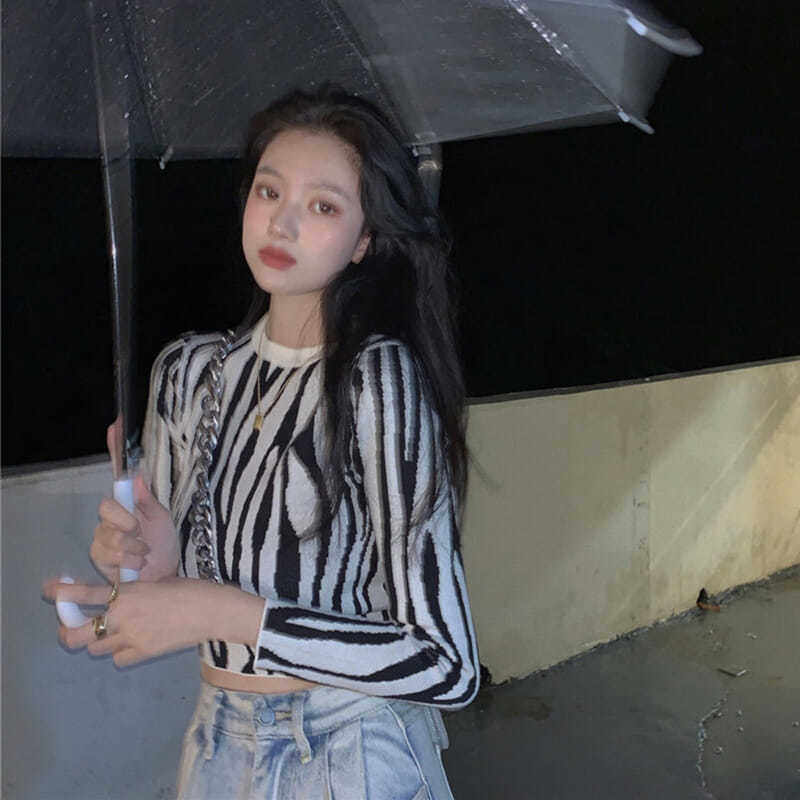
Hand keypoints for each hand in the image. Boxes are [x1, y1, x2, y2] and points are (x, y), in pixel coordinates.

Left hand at [43, 578, 210, 666]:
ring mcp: (132, 636)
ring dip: (99, 640)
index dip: (63, 594)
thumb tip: (119, 598)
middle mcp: (124, 615)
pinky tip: (131, 644)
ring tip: (111, 633)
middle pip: (79, 632)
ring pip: (97, 646)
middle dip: (70, 631)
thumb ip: (134, 592)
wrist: (212, 611)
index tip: (50, 590)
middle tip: (72, 628)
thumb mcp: (158, 582)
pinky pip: (118, 657)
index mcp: (128, 591)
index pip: (86, 594)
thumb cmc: (190, 589)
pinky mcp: (143, 652)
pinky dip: (120, 652)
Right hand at [91, 422, 177, 581]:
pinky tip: (136, 564)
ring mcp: (104, 535)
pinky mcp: (100, 556)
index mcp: (130, 502)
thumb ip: (147, 499)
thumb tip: (136, 474)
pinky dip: (127, 559)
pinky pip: (107, 551)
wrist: (163, 577)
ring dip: (132, 545)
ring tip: (144, 553)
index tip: (116, 425)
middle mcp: (113, 516)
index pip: (118, 471)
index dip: (115, 448)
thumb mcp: (161, 520)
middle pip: (106, 507)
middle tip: (141, 533)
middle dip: (126, 522)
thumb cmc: (164, 546)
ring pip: (107, 532)